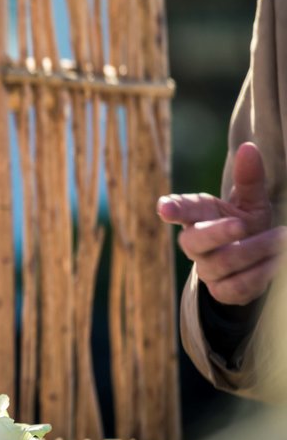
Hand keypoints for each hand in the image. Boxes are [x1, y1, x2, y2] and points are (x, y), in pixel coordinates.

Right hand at [158, 142, 284, 305]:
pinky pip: (237, 286)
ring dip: (256, 249)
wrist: (254, 263)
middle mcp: (195, 244)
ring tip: (281, 237)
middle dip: (218, 232)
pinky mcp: (221, 291)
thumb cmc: (246, 224)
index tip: (165, 209)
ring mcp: (206, 269)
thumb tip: (248, 147)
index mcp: (197, 216)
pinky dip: (261, 273)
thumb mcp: (250, 201)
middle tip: (243, 223)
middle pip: (194, 241)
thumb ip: (249, 178)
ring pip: (223, 262)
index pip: (179, 210)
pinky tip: (277, 261)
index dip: (171, 209)